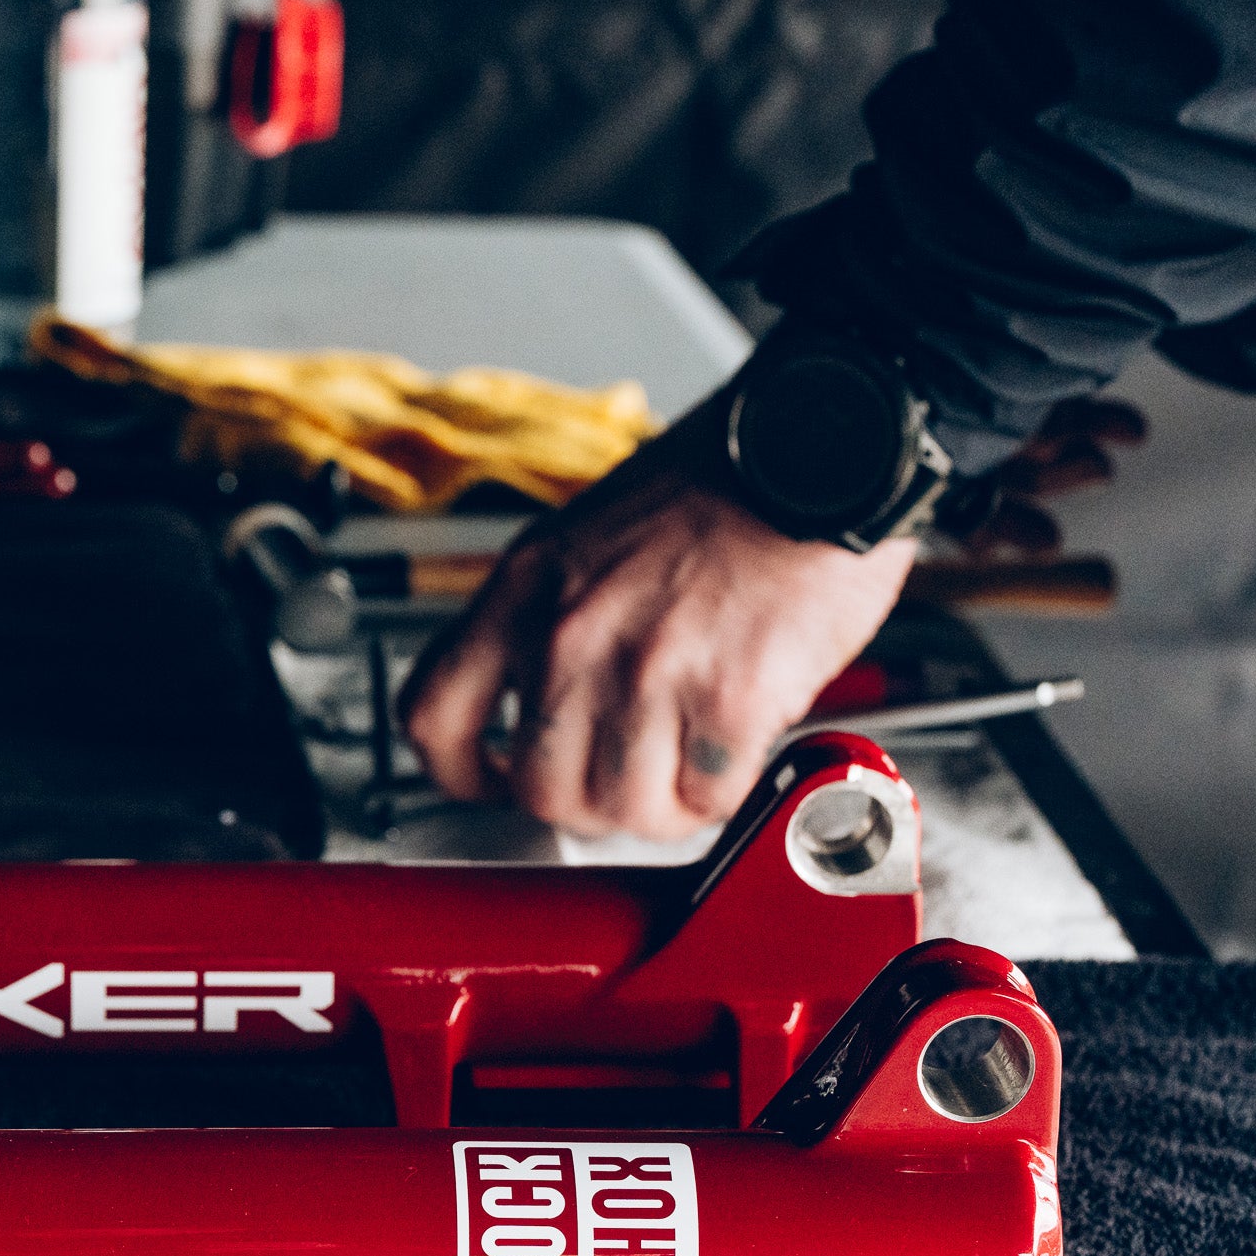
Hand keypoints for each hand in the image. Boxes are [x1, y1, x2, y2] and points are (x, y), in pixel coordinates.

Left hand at [400, 428, 916, 838]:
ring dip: (659, 810)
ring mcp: (647, 672)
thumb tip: (545, 701)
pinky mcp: (729, 699)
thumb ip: (554, 615)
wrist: (820, 445)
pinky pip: (705, 798)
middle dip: (585, 807)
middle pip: (538, 790)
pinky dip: (722, 792)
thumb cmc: (725, 480)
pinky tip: (734, 754)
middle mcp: (570, 635)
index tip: (489, 784)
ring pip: (622, 811)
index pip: (434, 715)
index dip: (459, 774)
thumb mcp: (589, 534)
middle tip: (623, 785)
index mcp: (525, 589)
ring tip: (687, 772)